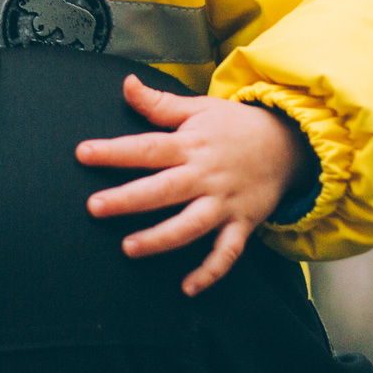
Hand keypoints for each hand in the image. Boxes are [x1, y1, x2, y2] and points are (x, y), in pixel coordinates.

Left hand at [76, 75, 302, 295]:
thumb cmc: (236, 126)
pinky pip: (227, 252)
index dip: (114, 151)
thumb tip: (126, 84)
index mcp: (191, 145)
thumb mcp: (200, 108)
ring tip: (130, 248)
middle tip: (94, 207)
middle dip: (128, 199)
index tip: (83, 153)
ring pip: (191, 225)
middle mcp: (205, 176)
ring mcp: (224, 202)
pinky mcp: (242, 223)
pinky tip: (188, 288)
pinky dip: (210, 272)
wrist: (289, 143)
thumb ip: (160, 103)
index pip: (147, 148)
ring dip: (161, 238)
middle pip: (163, 189)